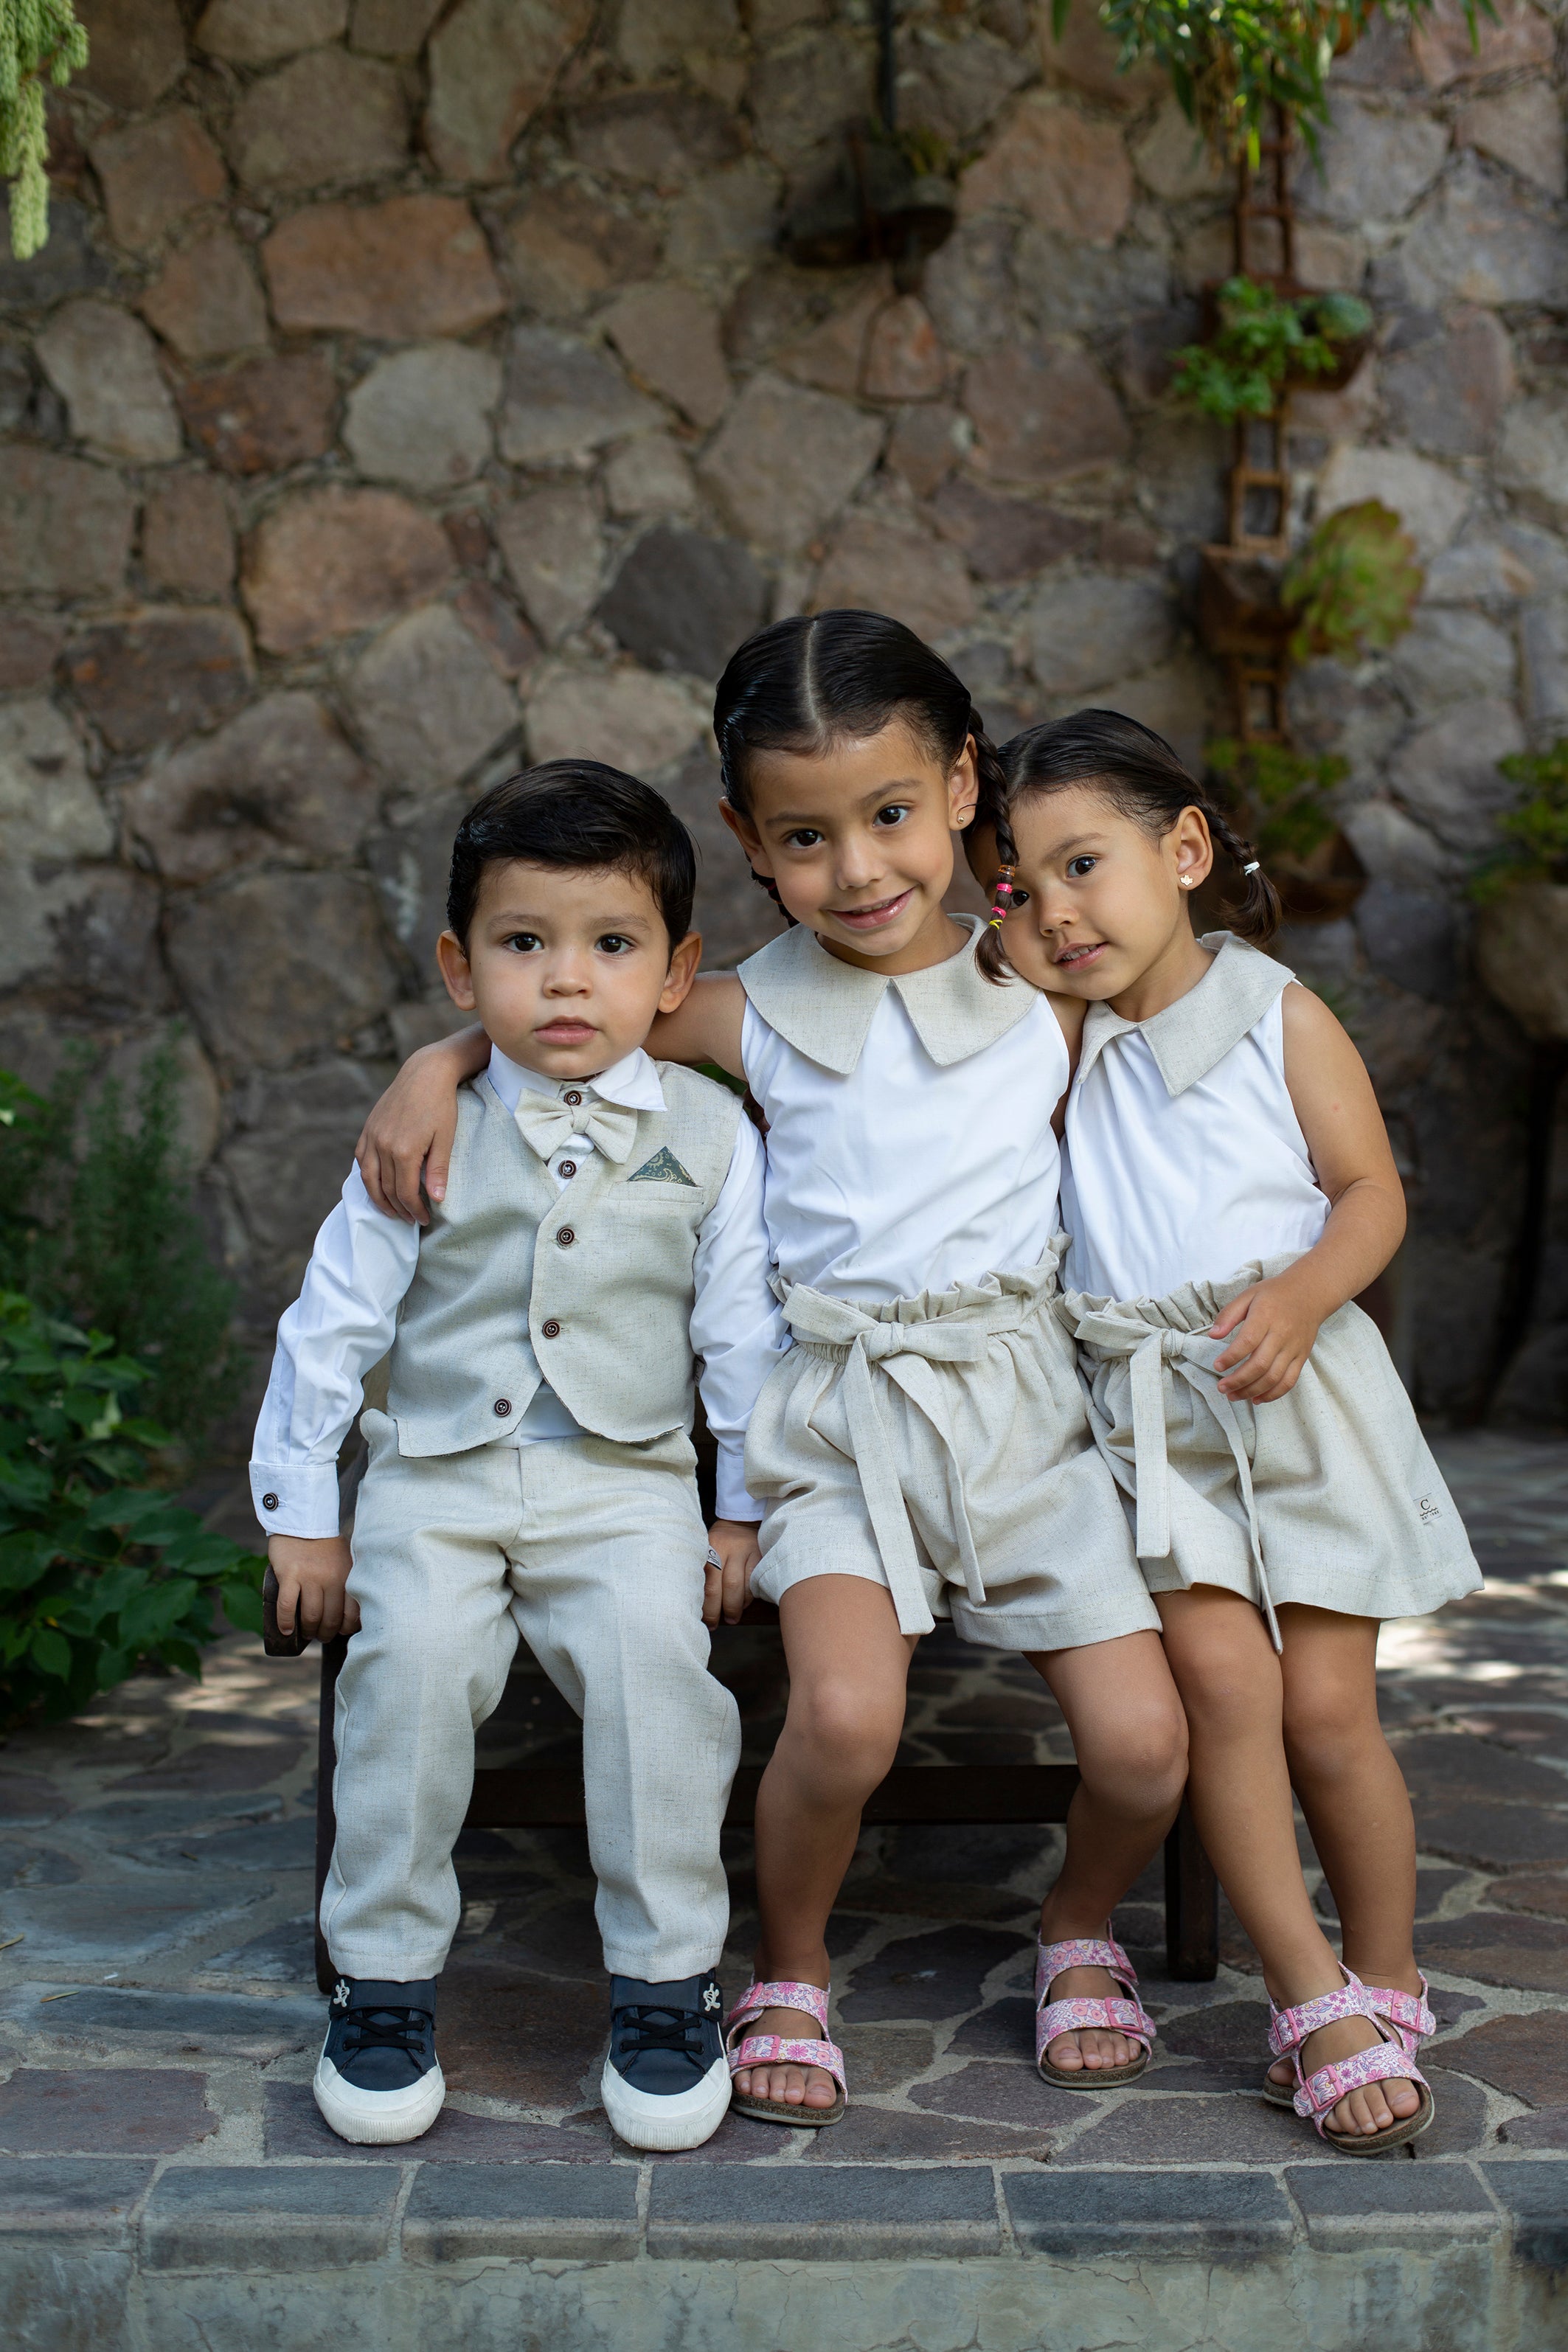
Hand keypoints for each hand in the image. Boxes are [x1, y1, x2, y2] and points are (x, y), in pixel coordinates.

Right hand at [268, 1534, 358, 1642]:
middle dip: (325, 1633)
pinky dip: (286, 1622)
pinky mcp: (289, 1575)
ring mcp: (309, 1577)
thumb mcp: (346, 1561)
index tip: (340, 1632)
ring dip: (308, 1631)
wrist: (302, 1522)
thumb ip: (349, 1582)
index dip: (346, 1628)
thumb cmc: (326, 1546)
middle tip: (320, 1636)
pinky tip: (286, 1631)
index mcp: (348, 1575)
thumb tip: (354, 1614)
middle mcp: (331, 1578)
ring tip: (306, 1634)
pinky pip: (286, 1606)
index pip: (352, 1613)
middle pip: (330, 1618)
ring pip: (310, 1616)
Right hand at [355, 1030, 482, 1223]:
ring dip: (379, 1198)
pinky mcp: (368, 1128)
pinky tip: (376, 1184)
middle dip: (399, 1209)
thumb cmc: (442, 1104)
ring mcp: (372, 1136)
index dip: (414, 1210)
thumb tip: (437, 1200)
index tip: (424, 1220)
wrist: (426, 1072)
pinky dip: (367, 1176)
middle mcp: (383, 1146)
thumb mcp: (446, 1138)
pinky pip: (361, 1159)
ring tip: (392, 1211)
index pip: (405, 1193)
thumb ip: (438, 1170)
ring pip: (368, 1178)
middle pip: (386, 1189)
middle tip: (411, 1220)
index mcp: (404, 1151)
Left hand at [703, 1519, 759, 1626]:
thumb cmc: (719, 1545)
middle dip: (716, 1610)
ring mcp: (742, 1550)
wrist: (741, 1522)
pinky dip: (748, 1596)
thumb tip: (698, 1606)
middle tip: (715, 1624)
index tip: (701, 1619)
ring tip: (732, 1617)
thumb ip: (704, 1573)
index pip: (701, 1581)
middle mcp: (723, 1548)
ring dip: (734, 1606)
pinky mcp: (758, 1554)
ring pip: (736, 1585)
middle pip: (718, 1586)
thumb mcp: (707, 1551)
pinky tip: (744, 1603)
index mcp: (706, 1549)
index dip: (701, 1604)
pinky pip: (752, 1581)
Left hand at [1210, 1273, 1324, 1403]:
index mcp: (1266, 1317)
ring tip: (1234, 1396)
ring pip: (1274, 1377)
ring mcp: (1294, 1348)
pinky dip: (1273, 1394)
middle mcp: (1282, 1334)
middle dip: (1238, 1381)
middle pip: (1260, 1365)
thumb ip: (1229, 1315)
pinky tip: (1257, 1399)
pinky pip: (1289, 1381)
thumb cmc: (1275, 1294)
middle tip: (1222, 1388)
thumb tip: (1213, 1335)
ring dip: (1252, 1391)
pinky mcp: (1302, 1357)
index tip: (1217, 1366)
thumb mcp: (1248, 1295)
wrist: (1310, 1293)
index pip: (1247, 1342)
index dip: (1230, 1357)